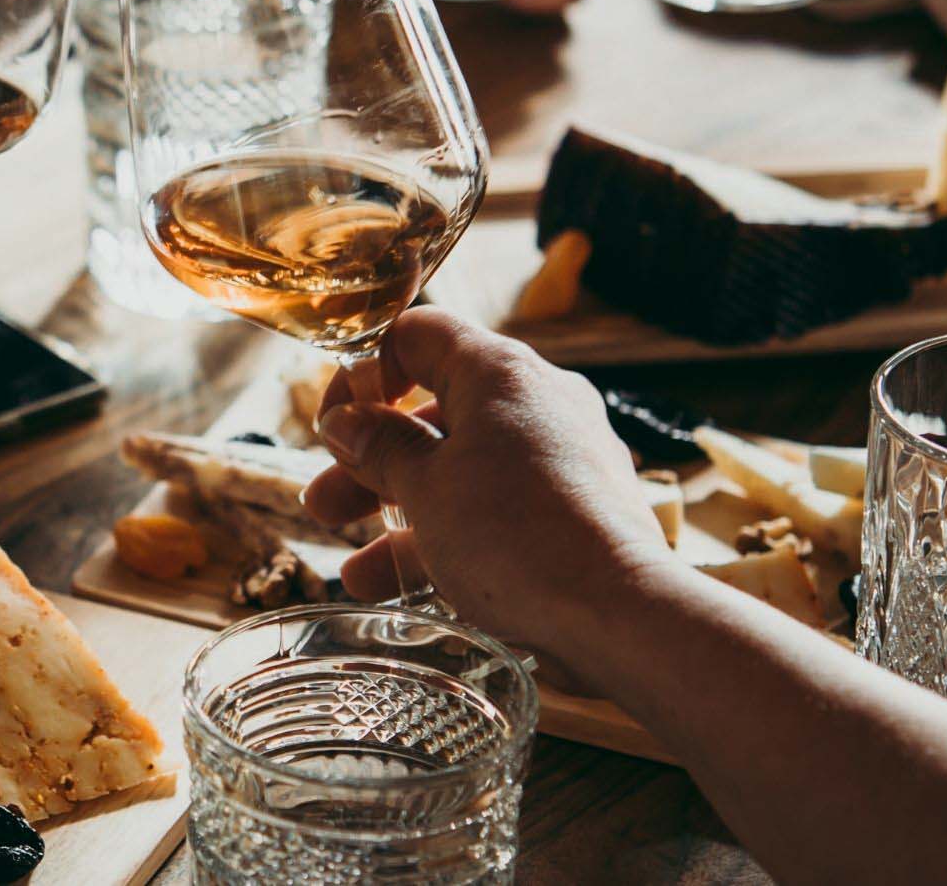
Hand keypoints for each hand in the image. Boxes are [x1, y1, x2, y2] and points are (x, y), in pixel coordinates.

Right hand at [300, 308, 668, 657]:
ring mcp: (564, 454)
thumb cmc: (516, 537)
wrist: (620, 612)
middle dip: (373, 460)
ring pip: (465, 468)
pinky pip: (500, 508)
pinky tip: (405, 590)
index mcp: (500, 372)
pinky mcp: (580, 507)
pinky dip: (452, 538)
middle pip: (436, 409)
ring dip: (403, 512)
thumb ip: (380, 448)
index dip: (364, 371)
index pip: (418, 334)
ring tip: (356, 568)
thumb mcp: (426, 489)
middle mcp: (538, 400)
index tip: (335, 423)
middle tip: (326, 500)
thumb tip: (347, 422)